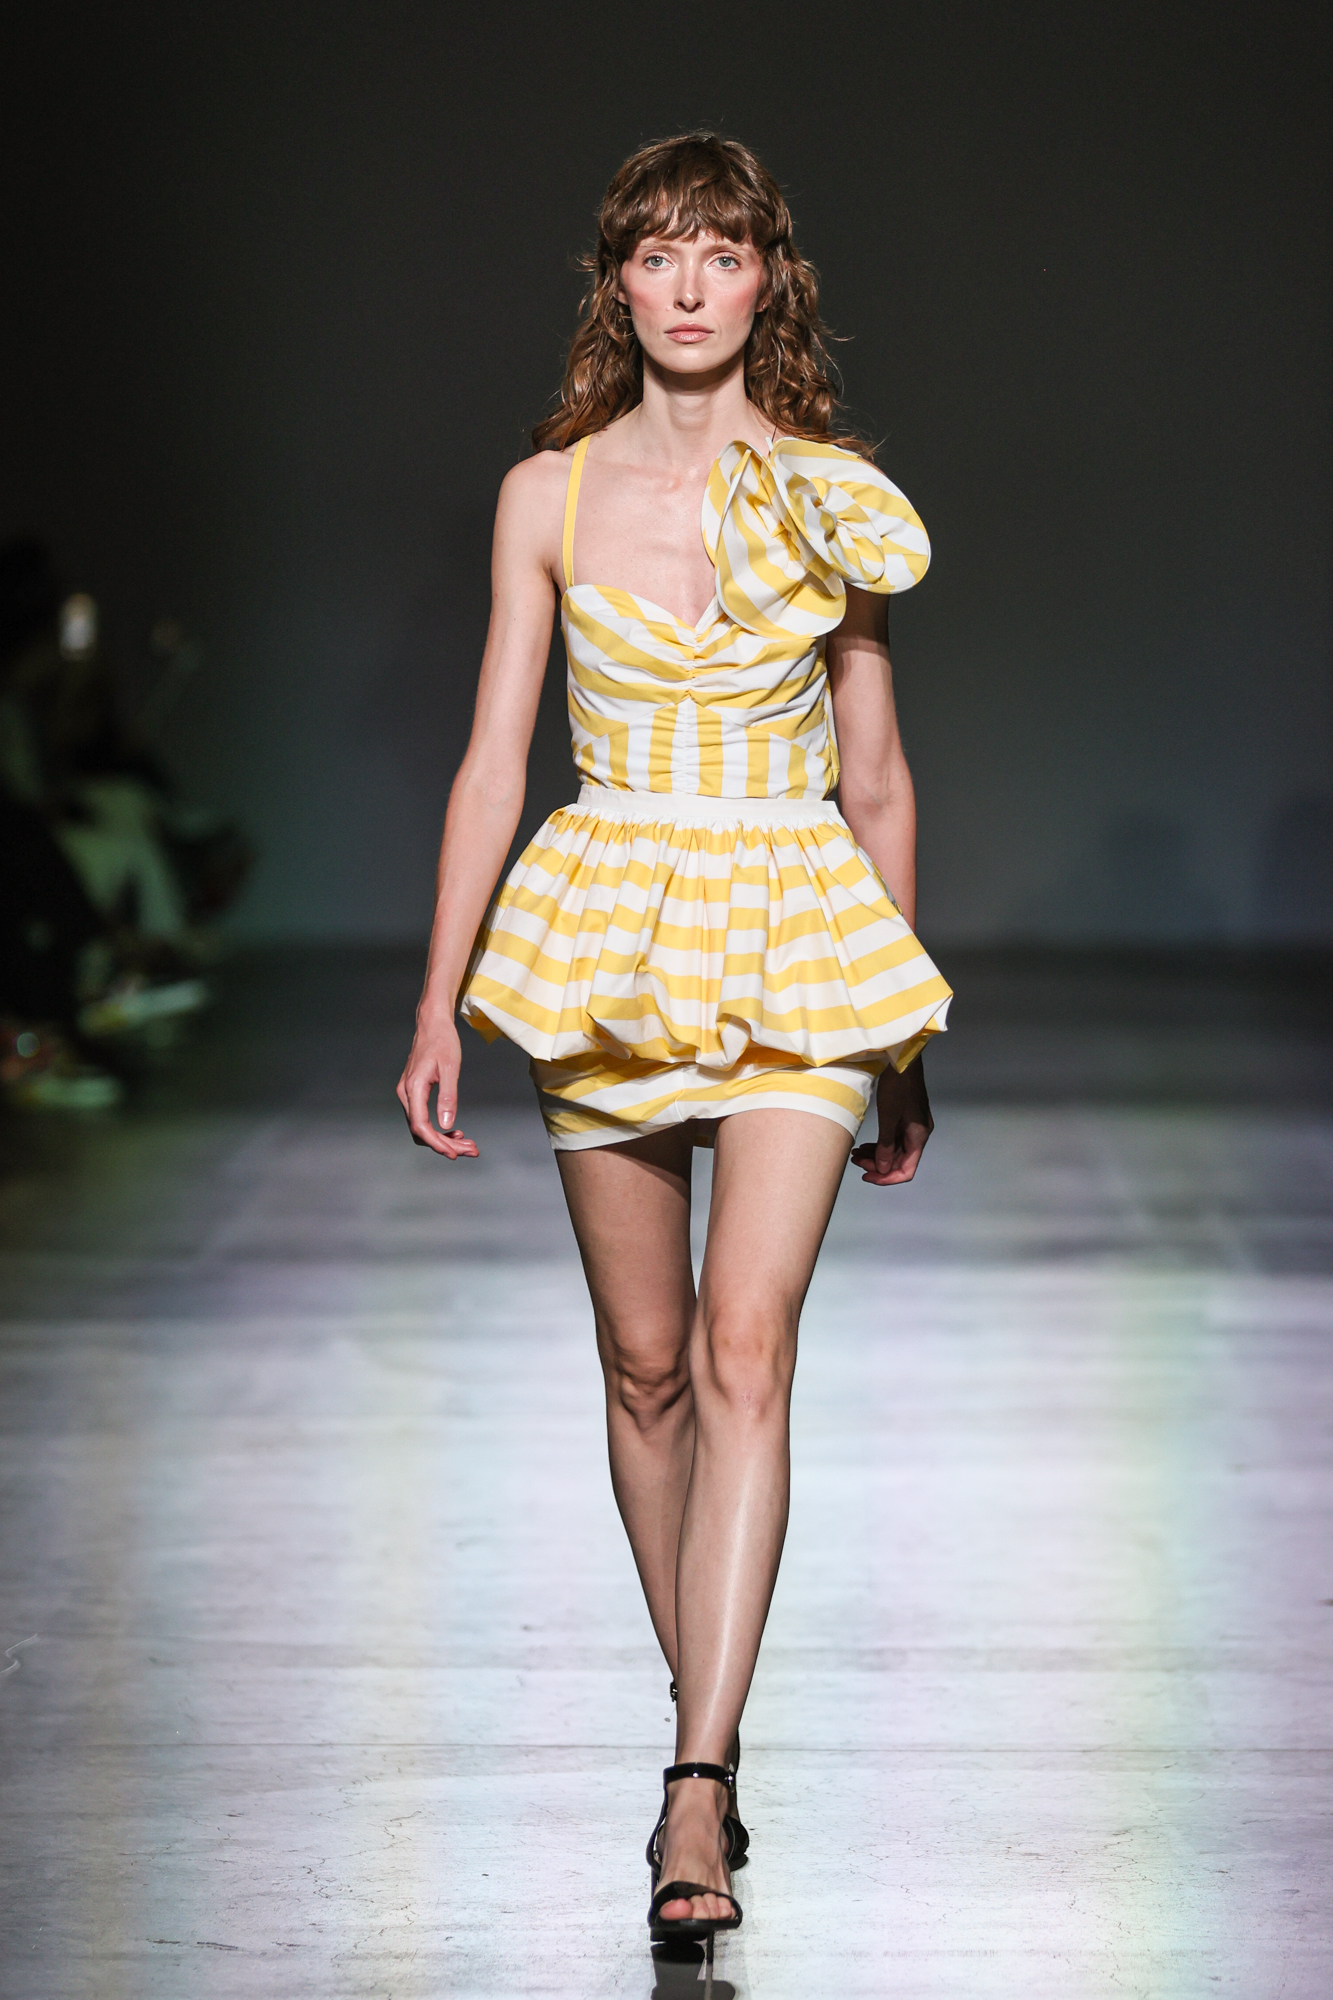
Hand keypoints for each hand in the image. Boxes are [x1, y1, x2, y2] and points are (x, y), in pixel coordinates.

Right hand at [396, 1007, 478, 1158]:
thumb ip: (448, 1097)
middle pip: (421, 1131)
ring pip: (422, 1127)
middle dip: (446, 1144)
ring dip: (443, 1138)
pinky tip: (453, 1130)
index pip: (421, 1126)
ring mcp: (407, 1094)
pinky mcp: (413, 1093)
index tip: (455, 1154)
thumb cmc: (442, 1041)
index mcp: (413, 1088)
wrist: (432, 1024)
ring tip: (466, 1143)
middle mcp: (406, 1094)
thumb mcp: (450, 1068)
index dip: (437, 1144)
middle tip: (470, 1150)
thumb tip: (447, 1124)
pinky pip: (422, 1118)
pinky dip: (438, 1128)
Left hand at [850, 1059, 932, 1184]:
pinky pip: (892, 1139)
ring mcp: (912, 1127)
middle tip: (856, 1162)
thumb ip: (886, 1144)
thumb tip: (882, 1168)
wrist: (902, 1060)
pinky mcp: (905, 1119)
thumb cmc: (898, 1086)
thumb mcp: (889, 1117)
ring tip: (856, 1155)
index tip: (868, 1177)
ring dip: (876, 1156)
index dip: (887, 1178)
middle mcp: (918, 1134)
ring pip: (894, 1151)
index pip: (906, 1170)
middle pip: (899, 1161)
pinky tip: (864, 1146)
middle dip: (877, 1165)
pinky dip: (879, 1145)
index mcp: (918, 1136)